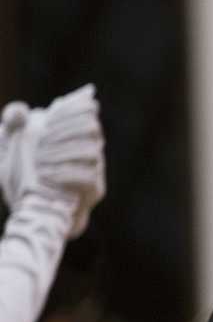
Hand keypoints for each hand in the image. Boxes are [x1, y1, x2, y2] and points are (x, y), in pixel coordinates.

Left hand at [1, 85, 104, 236]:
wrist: (33, 214)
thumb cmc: (22, 180)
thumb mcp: (8, 151)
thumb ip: (11, 127)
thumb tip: (20, 110)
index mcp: (72, 136)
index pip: (85, 112)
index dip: (73, 108)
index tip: (51, 111)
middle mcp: (89, 151)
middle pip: (91, 128)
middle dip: (66, 130)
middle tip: (43, 137)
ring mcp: (95, 171)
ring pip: (91, 151)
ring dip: (64, 152)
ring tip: (41, 160)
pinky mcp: (94, 191)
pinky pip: (89, 176)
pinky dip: (66, 173)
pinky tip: (46, 175)